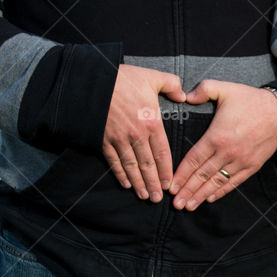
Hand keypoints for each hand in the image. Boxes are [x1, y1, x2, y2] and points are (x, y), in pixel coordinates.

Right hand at [102, 64, 187, 201]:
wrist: (93, 81)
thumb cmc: (124, 78)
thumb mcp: (153, 77)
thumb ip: (172, 85)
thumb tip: (183, 95)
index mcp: (152, 123)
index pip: (162, 153)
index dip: (166, 171)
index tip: (170, 185)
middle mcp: (137, 135)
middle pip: (148, 165)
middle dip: (154, 183)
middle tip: (158, 199)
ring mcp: (119, 139)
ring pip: (131, 166)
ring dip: (139, 183)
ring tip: (144, 196)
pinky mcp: (104, 139)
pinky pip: (114, 161)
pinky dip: (120, 174)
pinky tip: (126, 184)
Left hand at [169, 80, 276, 210]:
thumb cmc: (250, 100)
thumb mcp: (225, 89)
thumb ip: (204, 89)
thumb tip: (186, 96)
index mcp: (217, 136)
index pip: (194, 159)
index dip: (181, 174)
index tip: (171, 186)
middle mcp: (227, 153)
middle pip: (203, 175)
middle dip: (188, 191)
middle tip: (175, 204)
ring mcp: (240, 161)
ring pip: (217, 182)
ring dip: (201, 195)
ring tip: (188, 206)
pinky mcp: (252, 166)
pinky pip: (234, 182)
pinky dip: (221, 192)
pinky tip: (210, 199)